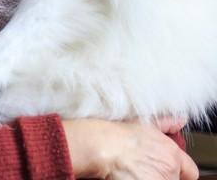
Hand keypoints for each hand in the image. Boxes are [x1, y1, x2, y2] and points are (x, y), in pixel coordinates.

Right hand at [62, 118, 198, 179]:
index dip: (178, 169)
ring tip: (135, 169)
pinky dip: (141, 179)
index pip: (190, 171)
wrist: (102, 146)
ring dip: (152, 177)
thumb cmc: (118, 133)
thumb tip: (180, 119)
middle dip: (161, 173)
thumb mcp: (144, 122)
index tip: (166, 166)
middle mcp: (170, 170)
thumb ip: (166, 122)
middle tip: (144, 164)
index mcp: (172, 153)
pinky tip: (131, 174)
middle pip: (174, 178)